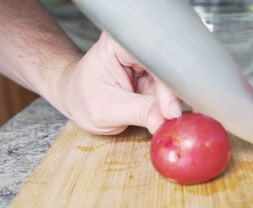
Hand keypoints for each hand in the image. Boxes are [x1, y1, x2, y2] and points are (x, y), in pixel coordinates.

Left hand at [49, 31, 181, 134]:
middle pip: (169, 67)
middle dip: (174, 95)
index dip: (166, 86)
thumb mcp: (107, 111)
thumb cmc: (83, 98)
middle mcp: (137, 46)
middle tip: (172, 117)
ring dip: (175, 100)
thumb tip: (167, 120)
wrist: (77, 98)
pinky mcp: (156, 73)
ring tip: (168, 118)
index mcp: (118, 44)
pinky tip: (169, 113)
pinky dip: (173, 103)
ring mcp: (148, 59)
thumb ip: (139, 113)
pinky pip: (173, 87)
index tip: (170, 111)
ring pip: (175, 77)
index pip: (154, 60)